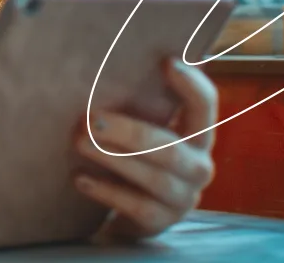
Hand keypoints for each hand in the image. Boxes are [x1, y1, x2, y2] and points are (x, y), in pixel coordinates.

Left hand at [74, 58, 218, 240]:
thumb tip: (98, 67)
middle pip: (168, 147)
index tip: (166, 62)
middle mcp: (198, 166)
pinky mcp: (161, 222)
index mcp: (197, 135)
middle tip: (90, 118)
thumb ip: (136, 104)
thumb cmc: (134, 155)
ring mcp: (183, 197)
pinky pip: (137, 207)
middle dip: (128, 131)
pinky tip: (80, 178)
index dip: (191, 85)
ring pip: (153, 177)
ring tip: (79, 142)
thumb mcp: (142, 128)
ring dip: (113, 158)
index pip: (204, 106)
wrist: (129, 211)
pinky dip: (106, 191)